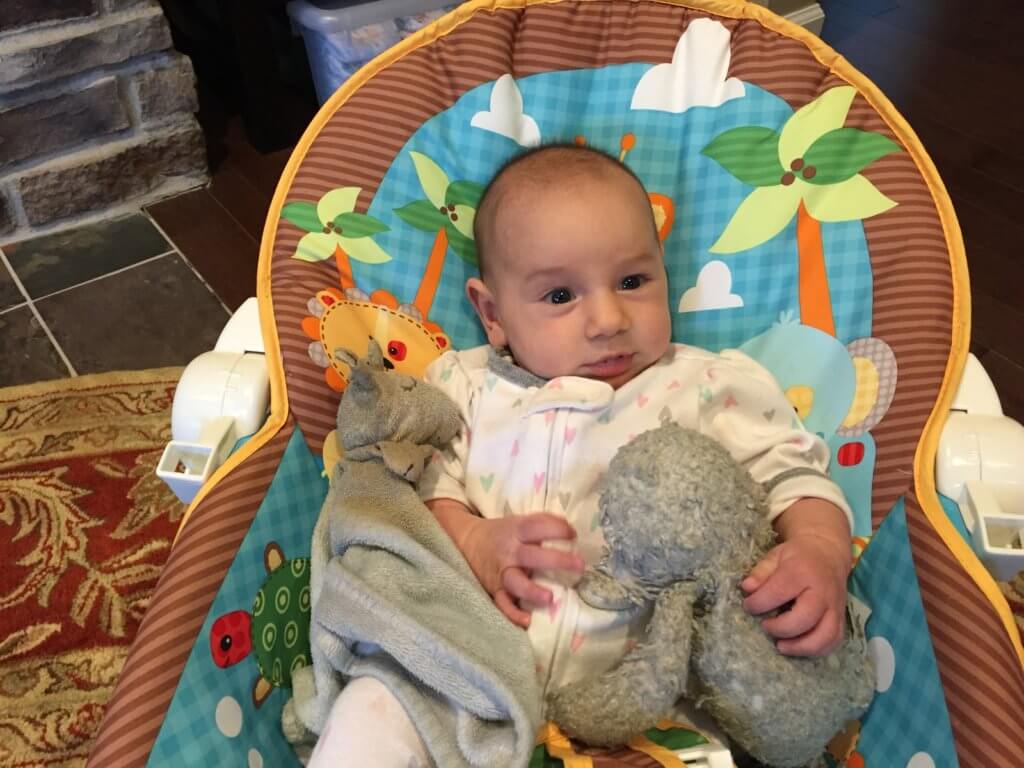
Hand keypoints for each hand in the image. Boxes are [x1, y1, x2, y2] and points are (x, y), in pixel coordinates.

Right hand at [460, 513, 583, 627]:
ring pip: (515, 582)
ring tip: (549, 598)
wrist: (468, 543)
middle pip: (531, 556)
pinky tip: (527, 620)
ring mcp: (501, 572)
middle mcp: (509, 552)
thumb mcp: (519, 522)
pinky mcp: (495, 590)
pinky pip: (503, 604)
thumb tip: (573, 527)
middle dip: (555, 560)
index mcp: (516, 531)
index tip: (573, 534)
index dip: (555, 529)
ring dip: (532, 591)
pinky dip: (513, 613)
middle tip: (579, 565)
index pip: (535, 526)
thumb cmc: (503, 533)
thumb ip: (542, 523)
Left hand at [741, 530, 850, 656]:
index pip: (779, 591)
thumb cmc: (797, 556)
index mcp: (802, 571)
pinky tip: (799, 648)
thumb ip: (761, 572)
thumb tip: (747, 588)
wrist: (828, 553)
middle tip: (765, 626)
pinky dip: (817, 650)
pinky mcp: (841, 617)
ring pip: (825, 635)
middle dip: (780, 628)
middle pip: (805, 618)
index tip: (747, 606)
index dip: (759, 603)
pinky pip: (835, 640)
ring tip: (781, 645)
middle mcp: (822, 590)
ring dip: (801, 647)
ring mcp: (835, 606)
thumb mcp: (775, 555)